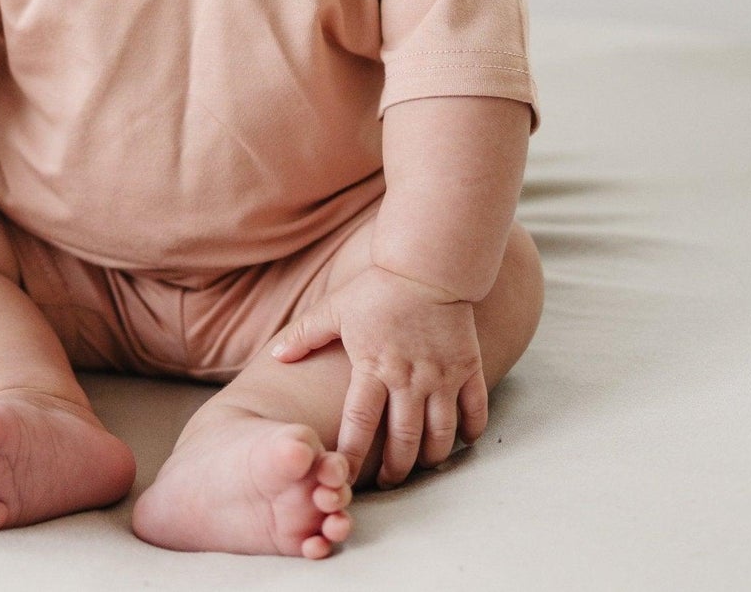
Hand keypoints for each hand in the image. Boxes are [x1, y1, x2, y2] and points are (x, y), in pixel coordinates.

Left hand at [271, 265, 487, 487]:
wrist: (427, 265)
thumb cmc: (377, 288)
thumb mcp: (334, 309)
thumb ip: (304, 335)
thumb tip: (276, 357)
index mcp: (373, 366)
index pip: (359, 424)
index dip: (352, 455)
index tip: (343, 475)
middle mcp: (409, 378)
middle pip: (404, 440)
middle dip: (395, 470)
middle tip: (387, 484)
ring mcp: (442, 375)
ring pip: (441, 434)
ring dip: (431, 458)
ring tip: (421, 467)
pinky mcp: (468, 368)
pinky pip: (475, 411)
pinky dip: (470, 432)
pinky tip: (460, 442)